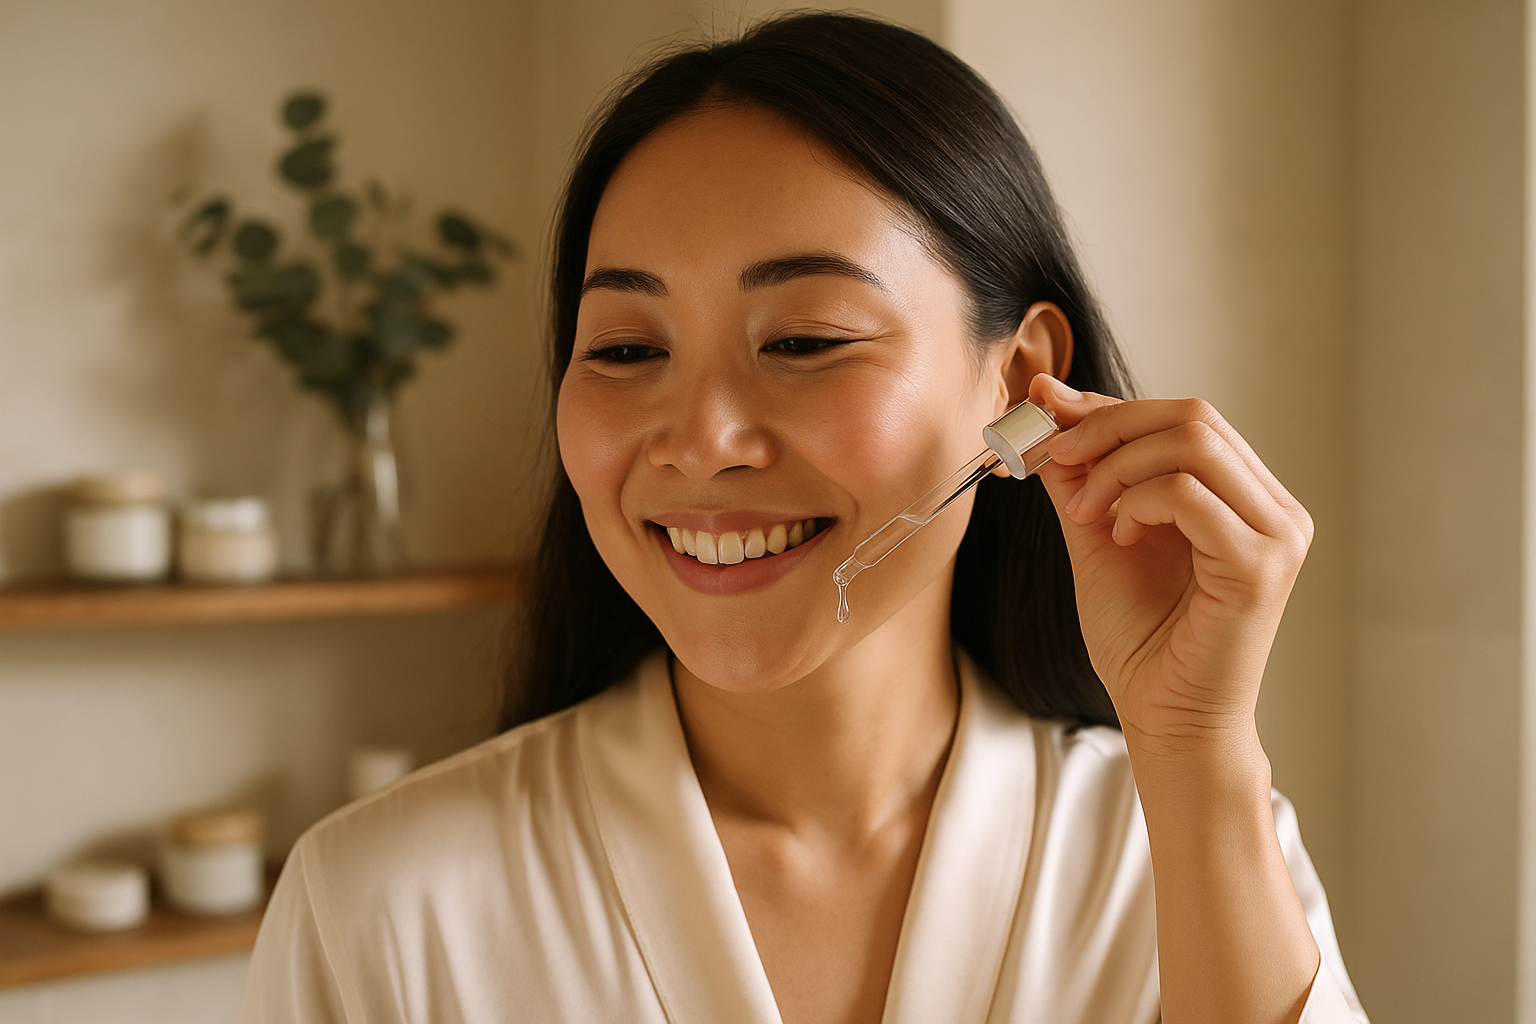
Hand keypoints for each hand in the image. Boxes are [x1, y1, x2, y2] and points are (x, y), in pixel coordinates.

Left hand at [1027, 375, 1312, 758]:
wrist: (1164, 719)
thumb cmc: (1141, 641)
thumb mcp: (1099, 536)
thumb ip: (1082, 475)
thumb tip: (1047, 405)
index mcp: (1246, 496)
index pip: (1186, 417)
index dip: (1111, 407)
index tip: (1046, 410)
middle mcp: (1274, 507)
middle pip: (1193, 415)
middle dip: (1108, 425)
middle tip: (1054, 452)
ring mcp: (1278, 534)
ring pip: (1193, 441)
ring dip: (1117, 465)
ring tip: (1087, 512)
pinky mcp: (1260, 565)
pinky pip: (1188, 493)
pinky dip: (1136, 500)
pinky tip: (1119, 537)